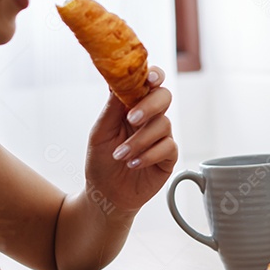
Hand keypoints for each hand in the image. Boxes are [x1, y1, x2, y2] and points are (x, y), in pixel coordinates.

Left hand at [83, 67, 177, 215]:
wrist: (105, 194)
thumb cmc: (101, 160)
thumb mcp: (100, 132)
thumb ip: (112, 108)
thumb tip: (118, 81)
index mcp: (133, 106)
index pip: (149, 82)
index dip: (153, 75)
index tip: (149, 78)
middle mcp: (150, 118)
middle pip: (164, 97)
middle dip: (149, 106)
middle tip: (132, 119)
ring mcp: (161, 136)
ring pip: (163, 124)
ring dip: (139, 140)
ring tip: (121, 155)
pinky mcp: (168, 156)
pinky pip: (168, 147)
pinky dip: (148, 155)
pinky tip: (133, 163)